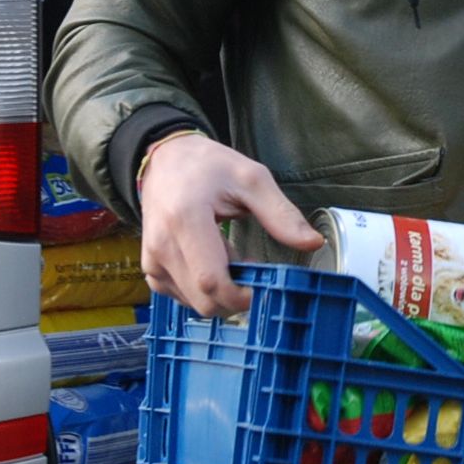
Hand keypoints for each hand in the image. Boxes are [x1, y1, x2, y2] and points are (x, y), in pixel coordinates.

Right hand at [139, 134, 319, 316]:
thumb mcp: (251, 179)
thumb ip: (281, 214)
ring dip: (220, 293)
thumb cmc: (208, 167)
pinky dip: (202, 291)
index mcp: (185, 219)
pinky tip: (212, 263)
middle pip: (204, 301)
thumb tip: (313, 243)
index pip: (212, 281)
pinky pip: (181, 298)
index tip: (264, 286)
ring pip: (194, 304)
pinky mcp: (150, 269)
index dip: (242, 296)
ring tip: (229, 258)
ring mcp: (152, 260)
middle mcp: (162, 245)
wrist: (165, 159)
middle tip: (252, 272)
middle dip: (236, 298)